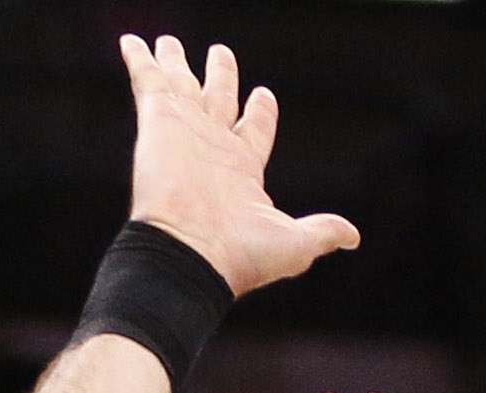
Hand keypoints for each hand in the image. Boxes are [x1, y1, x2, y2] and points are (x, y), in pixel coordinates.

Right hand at [120, 36, 356, 298]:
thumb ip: (321, 232)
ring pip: (181, 86)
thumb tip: (352, 237)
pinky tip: (133, 41)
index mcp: (242, 170)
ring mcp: (184, 134)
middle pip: (217, 100)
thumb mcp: (293, 244)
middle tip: (221, 53)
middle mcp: (211, 148)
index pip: (254, 130)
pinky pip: (149, 81)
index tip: (264, 94)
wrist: (190, 256)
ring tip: (168, 42)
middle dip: (220, 77)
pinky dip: (140, 60)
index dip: (260, 112)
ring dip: (175, 63)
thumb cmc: (239, 256)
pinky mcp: (158, 123)